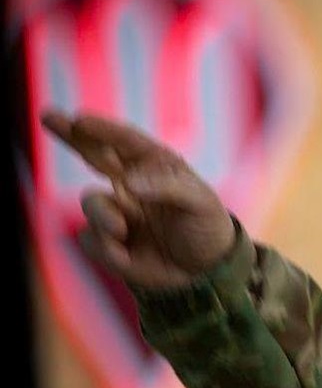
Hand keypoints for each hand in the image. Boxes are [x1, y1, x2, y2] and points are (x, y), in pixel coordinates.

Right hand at [40, 110, 236, 288]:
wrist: (206, 271)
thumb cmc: (206, 227)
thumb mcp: (200, 202)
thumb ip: (167, 188)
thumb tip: (128, 181)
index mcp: (155, 167)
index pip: (125, 142)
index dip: (103, 129)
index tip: (80, 120)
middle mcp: (131, 184)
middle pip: (93, 153)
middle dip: (70, 135)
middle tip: (49, 115)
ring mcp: (117, 212)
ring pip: (91, 203)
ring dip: (103, 216)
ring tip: (122, 230)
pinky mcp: (108, 243)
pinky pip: (91, 240)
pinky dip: (106, 248)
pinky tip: (127, 257)